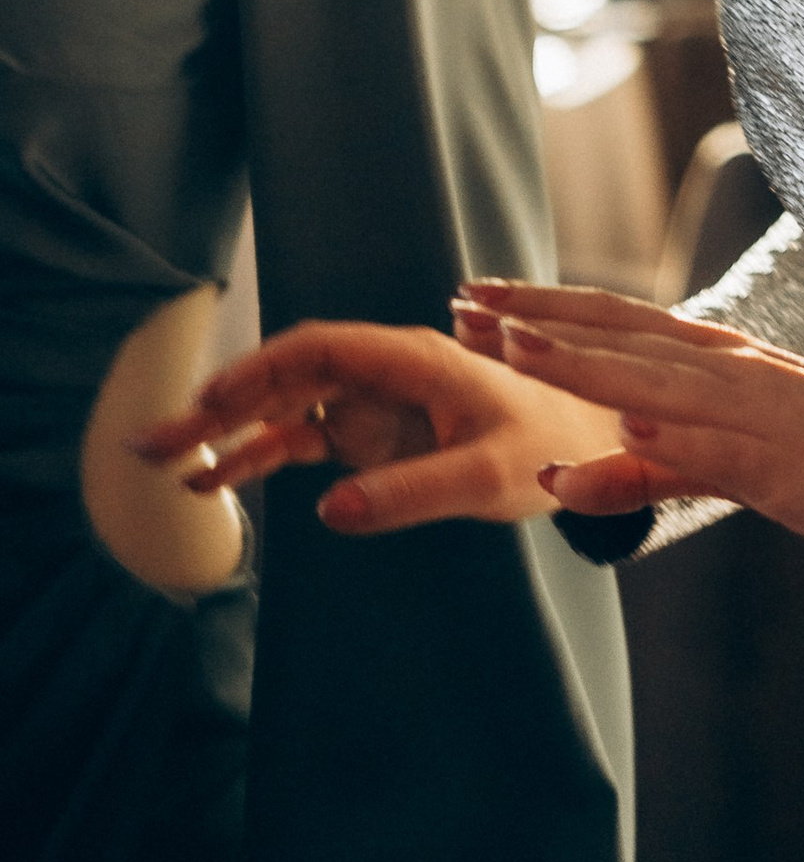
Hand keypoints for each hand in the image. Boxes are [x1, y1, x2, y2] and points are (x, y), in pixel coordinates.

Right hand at [133, 319, 620, 534]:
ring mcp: (378, 403)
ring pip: (288, 409)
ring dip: (228, 435)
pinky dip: (262, 456)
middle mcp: (387, 372)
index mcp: (415, 358)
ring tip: (166, 469)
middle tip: (152, 443)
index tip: (204, 405)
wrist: (595, 446)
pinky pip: (308, 440)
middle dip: (218, 405)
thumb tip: (329, 512)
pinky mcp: (379, 435)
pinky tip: (216, 481)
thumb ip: (413, 492)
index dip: (258, 373)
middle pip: (287, 376)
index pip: (319, 350)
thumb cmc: (553, 446)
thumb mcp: (489, 475)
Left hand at [451, 282, 803, 557]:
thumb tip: (579, 460)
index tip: (474, 293)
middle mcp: (727, 368)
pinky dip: (647, 452)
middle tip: (458, 305)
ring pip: (649, 381)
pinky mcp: (775, 463)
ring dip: (576, 363)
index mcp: (719, 358)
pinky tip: (600, 448)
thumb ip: (659, 456)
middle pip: (617, 336)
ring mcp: (750, 412)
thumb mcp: (737, 447)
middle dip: (534, 320)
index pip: (616, 320)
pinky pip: (702, 458)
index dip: (543, 306)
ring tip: (508, 347)